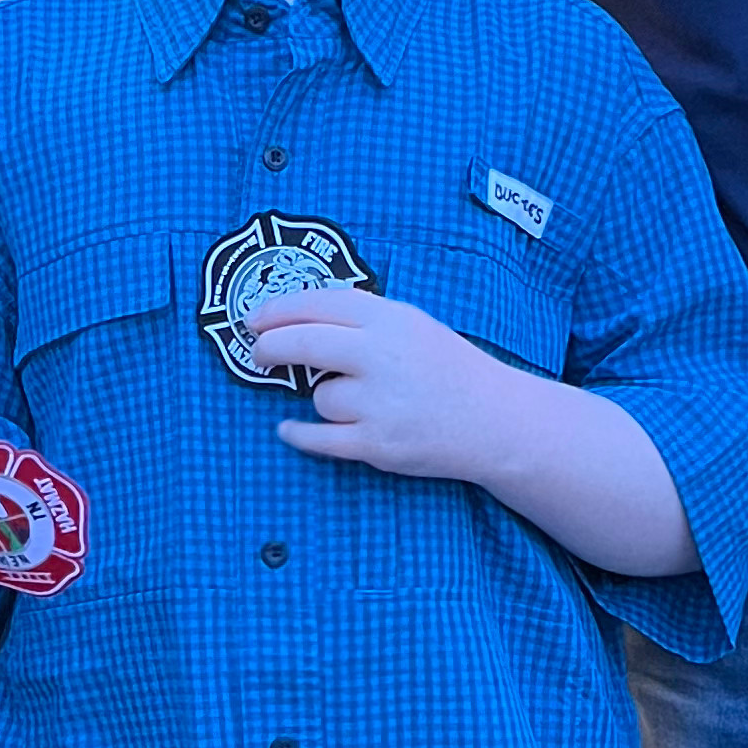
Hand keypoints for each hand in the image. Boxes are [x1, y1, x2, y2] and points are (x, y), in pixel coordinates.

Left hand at [246, 287, 524, 480]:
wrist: (494, 419)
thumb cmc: (448, 368)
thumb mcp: (412, 325)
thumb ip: (362, 318)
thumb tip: (295, 317)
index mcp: (391, 319)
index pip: (319, 304)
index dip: (278, 310)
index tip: (253, 318)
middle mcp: (383, 356)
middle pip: (303, 343)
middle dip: (272, 347)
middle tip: (259, 352)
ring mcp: (379, 403)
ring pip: (319, 397)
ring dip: (325, 400)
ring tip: (358, 404)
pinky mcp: (377, 444)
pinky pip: (319, 438)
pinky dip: (298, 434)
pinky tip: (287, 428)